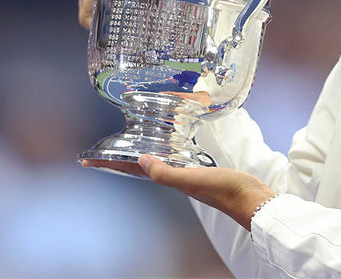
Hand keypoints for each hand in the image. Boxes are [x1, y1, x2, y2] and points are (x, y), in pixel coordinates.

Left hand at [82, 155, 275, 230]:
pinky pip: (176, 155)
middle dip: (120, 156)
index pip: (132, 169)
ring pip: (157, 159)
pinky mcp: (204, 169)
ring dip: (141, 151)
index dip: (108, 164)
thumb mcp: (194, 180)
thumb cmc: (227, 191)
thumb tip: (140, 159)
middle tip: (103, 146)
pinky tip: (172, 141)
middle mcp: (175, 177)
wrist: (255, 201)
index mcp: (170, 179)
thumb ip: (167, 173)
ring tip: (130, 140)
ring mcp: (189, 173)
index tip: (85, 159)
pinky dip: (167, 147)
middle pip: (140, 164)